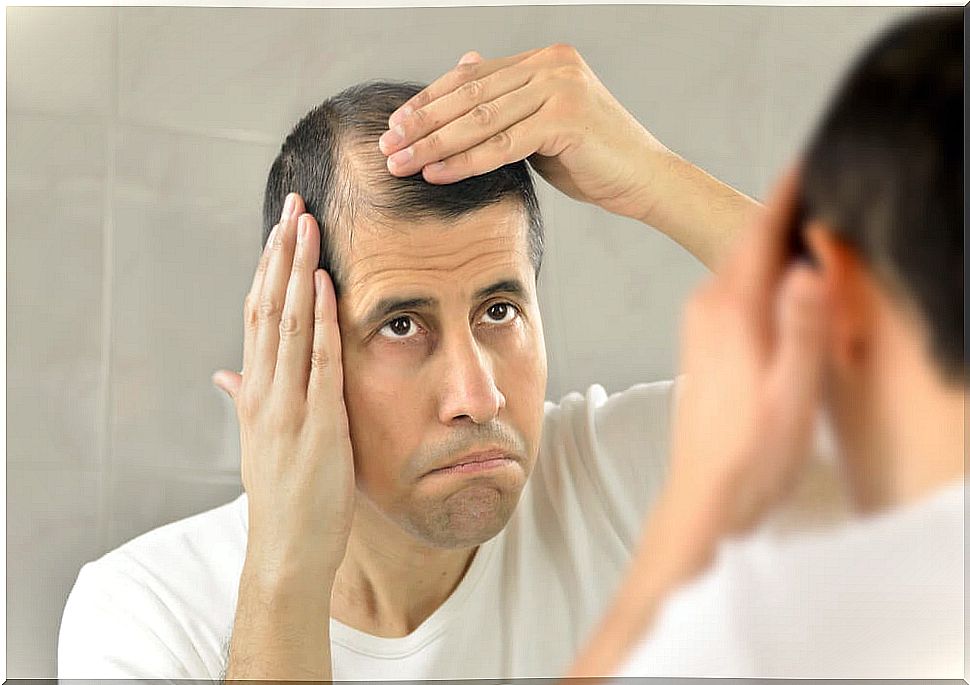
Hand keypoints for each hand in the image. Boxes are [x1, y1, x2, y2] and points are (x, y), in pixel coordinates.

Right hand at [212, 192, 354, 583]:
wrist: (287, 549)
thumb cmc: (283, 496)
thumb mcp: (259, 439)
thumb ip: (244, 399)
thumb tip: (225, 372)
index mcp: (256, 391)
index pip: (258, 315)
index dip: (268, 269)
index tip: (280, 229)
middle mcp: (266, 391)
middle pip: (270, 307)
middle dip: (282, 254)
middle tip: (294, 205)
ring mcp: (289, 406)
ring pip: (289, 324)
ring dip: (298, 272)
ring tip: (306, 226)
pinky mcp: (317, 423)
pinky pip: (320, 361)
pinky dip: (323, 320)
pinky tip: (327, 285)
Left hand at [378, 45, 672, 222]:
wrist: (645, 180)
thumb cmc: (593, 158)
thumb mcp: (542, 123)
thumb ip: (507, 100)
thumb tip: (464, 68)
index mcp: (544, 59)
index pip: (471, 77)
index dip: (429, 100)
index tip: (396, 124)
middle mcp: (552, 64)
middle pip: (469, 95)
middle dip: (422, 123)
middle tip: (387, 145)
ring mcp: (560, 87)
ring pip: (480, 119)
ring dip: (434, 144)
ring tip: (400, 163)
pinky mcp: (566, 118)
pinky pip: (501, 144)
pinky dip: (464, 161)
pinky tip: (435, 174)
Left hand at [664, 168, 828, 542]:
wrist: (704, 494)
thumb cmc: (751, 453)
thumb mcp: (791, 393)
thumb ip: (802, 327)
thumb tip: (810, 264)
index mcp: (731, 311)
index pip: (760, 233)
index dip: (787, 194)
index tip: (809, 160)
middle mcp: (708, 308)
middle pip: (748, 243)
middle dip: (782, 213)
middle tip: (818, 186)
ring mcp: (700, 325)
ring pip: (740, 265)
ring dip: (772, 244)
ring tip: (807, 225)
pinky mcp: (702, 343)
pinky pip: (734, 289)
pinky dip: (759, 274)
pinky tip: (782, 283)